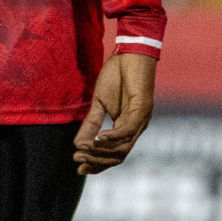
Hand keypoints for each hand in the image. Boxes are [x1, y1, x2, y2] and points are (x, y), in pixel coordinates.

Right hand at [73, 52, 156, 174]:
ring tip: (85, 151)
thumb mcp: (99, 103)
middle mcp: (136, 127)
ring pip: (124, 147)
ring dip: (102, 152)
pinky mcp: (143, 108)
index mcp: (127, 127)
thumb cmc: (117, 76)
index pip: (114, 154)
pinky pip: (128, 130)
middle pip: (118, 156)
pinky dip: (113, 137)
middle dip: (97, 161)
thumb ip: (91, 123)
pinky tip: (98, 138)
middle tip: (78, 161)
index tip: (79, 169)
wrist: (130, 53)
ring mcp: (142, 119)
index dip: (97, 164)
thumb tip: (77, 144)